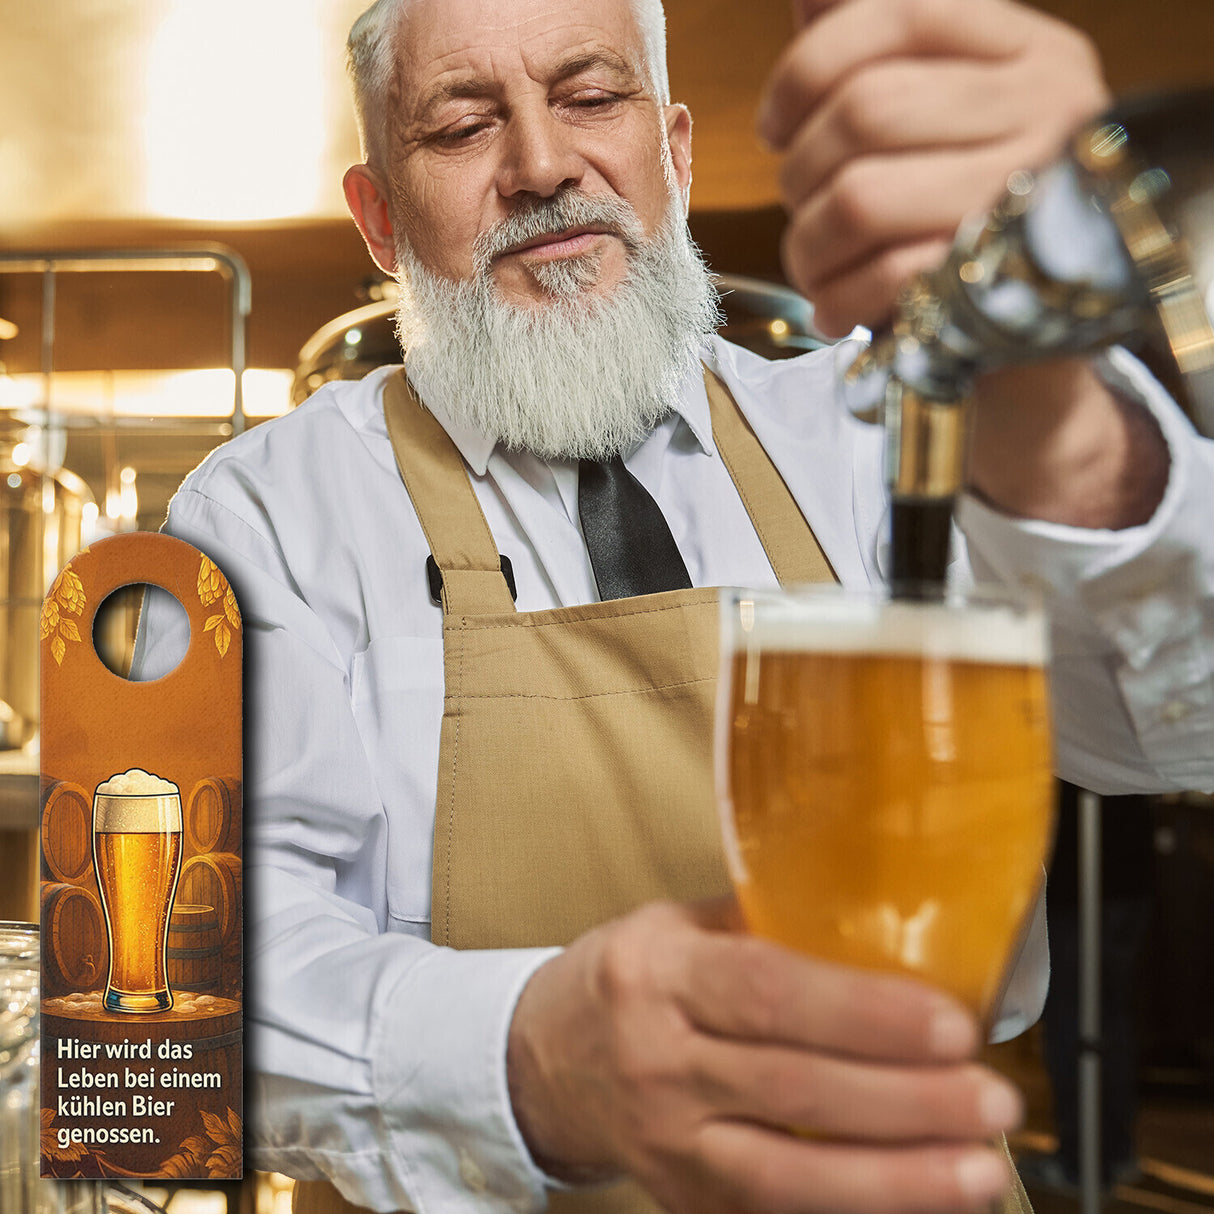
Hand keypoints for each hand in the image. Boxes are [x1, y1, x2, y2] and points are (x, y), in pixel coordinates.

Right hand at [507, 899, 1022, 1213]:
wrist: (544, 1059)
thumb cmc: (627, 978)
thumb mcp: (677, 925)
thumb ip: (767, 922)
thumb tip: (886, 916)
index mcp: (658, 974)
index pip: (767, 993)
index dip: (863, 1013)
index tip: (949, 1022)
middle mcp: (658, 1061)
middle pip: (792, 1088)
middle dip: (905, 1102)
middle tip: (991, 1098)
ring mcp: (668, 1144)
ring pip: (787, 1174)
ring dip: (894, 1179)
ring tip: (979, 1170)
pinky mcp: (683, 1200)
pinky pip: (774, 1213)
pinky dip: (852, 1210)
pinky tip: (918, 1201)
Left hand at [759, 0, 1109, 336]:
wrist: (1043, 322)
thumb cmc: (971, 209)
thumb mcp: (943, 114)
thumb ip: (879, 52)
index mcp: (1027, 51)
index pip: (893, 16)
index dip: (805, 70)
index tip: (775, 126)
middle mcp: (1045, 109)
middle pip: (864, 111)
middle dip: (801, 170)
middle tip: (802, 206)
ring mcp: (1027, 197)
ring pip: (860, 199)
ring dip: (808, 244)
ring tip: (814, 263)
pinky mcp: (1003, 279)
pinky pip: (885, 276)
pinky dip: (837, 298)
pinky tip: (833, 307)